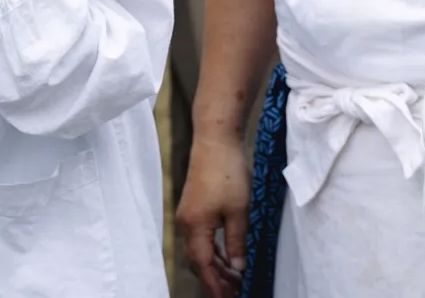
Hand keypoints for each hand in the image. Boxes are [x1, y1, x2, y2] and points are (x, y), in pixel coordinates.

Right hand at [176, 138, 251, 297]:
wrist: (215, 141)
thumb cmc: (228, 172)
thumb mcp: (239, 210)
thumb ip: (236, 240)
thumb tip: (237, 266)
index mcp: (195, 227)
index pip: (204, 266)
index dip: (215, 284)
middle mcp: (186, 224)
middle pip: (199, 261)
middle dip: (215, 278)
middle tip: (235, 289)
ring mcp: (188, 215)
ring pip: (200, 250)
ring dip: (216, 264)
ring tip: (234, 277)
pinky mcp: (194, 207)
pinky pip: (201, 237)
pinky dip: (214, 249)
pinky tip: (227, 254)